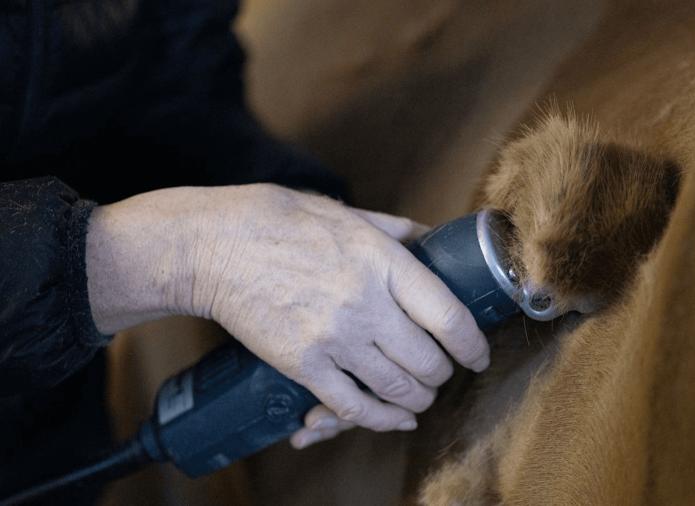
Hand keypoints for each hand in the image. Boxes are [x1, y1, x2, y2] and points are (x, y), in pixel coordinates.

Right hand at [86, 184, 489, 434]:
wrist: (213, 246)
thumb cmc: (280, 221)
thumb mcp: (347, 213)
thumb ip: (397, 231)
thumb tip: (432, 240)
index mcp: (383, 263)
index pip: (449, 317)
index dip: (473, 345)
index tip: (479, 354)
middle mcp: (366, 304)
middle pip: (428, 361)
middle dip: (444, 373)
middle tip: (444, 370)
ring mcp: (334, 339)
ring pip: (397, 389)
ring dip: (418, 398)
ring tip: (421, 394)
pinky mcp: (303, 365)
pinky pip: (353, 407)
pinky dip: (381, 419)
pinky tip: (396, 417)